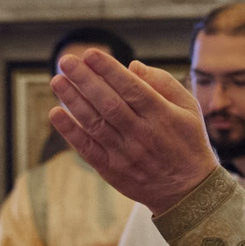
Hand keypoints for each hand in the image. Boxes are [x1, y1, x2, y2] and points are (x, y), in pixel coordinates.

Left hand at [50, 51, 219, 215]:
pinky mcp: (112, 170)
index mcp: (162, 115)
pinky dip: (70, 132)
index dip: (109, 70)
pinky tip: (56, 113)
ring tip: (57, 81)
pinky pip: (88, 149)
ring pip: (95, 123)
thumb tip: (132, 66)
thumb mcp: (188, 108)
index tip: (90, 53)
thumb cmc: (187, 141)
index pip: (131, 88)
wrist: (187, 191)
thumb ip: (163, 83)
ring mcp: (125, 154)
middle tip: (66, 61)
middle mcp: (142, 134)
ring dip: (73, 101)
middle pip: (109, 103)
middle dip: (85, 80)